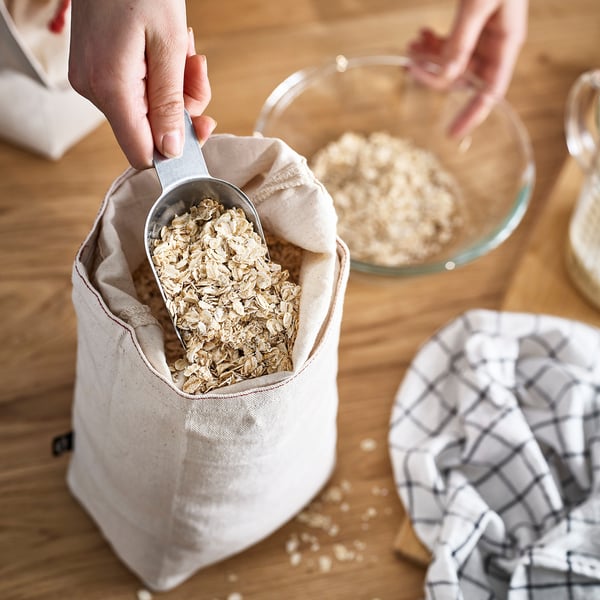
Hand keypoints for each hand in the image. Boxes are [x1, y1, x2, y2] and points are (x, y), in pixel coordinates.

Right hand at [68, 0, 215, 168]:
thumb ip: (170, 103)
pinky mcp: (96, 69)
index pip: (141, 152)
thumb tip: (171, 150)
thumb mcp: (169, 46)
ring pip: (147, 109)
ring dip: (176, 87)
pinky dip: (160, 76)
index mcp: (110, 88)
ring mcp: (92, 79)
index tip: (201, 128)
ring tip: (185, 53)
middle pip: (149, 130)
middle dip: (183, 107)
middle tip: (197, 72)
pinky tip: (168, 50)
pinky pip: (136, 90)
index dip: (175, 151)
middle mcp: (94, 89)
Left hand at [408, 0, 527, 137]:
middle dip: (435, 75)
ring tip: (411, 45)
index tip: (451, 133)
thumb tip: (444, 76)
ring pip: (452, 61)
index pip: (491, 92)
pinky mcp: (468, 21)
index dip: (472, 115)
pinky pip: (449, 44)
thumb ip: (460, 41)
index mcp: (506, 42)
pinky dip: (432, 44)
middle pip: (463, 78)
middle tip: (410, 64)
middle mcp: (494, 42)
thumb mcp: (478, 5)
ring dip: (429, 59)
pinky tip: (420, 36)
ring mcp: (481, 33)